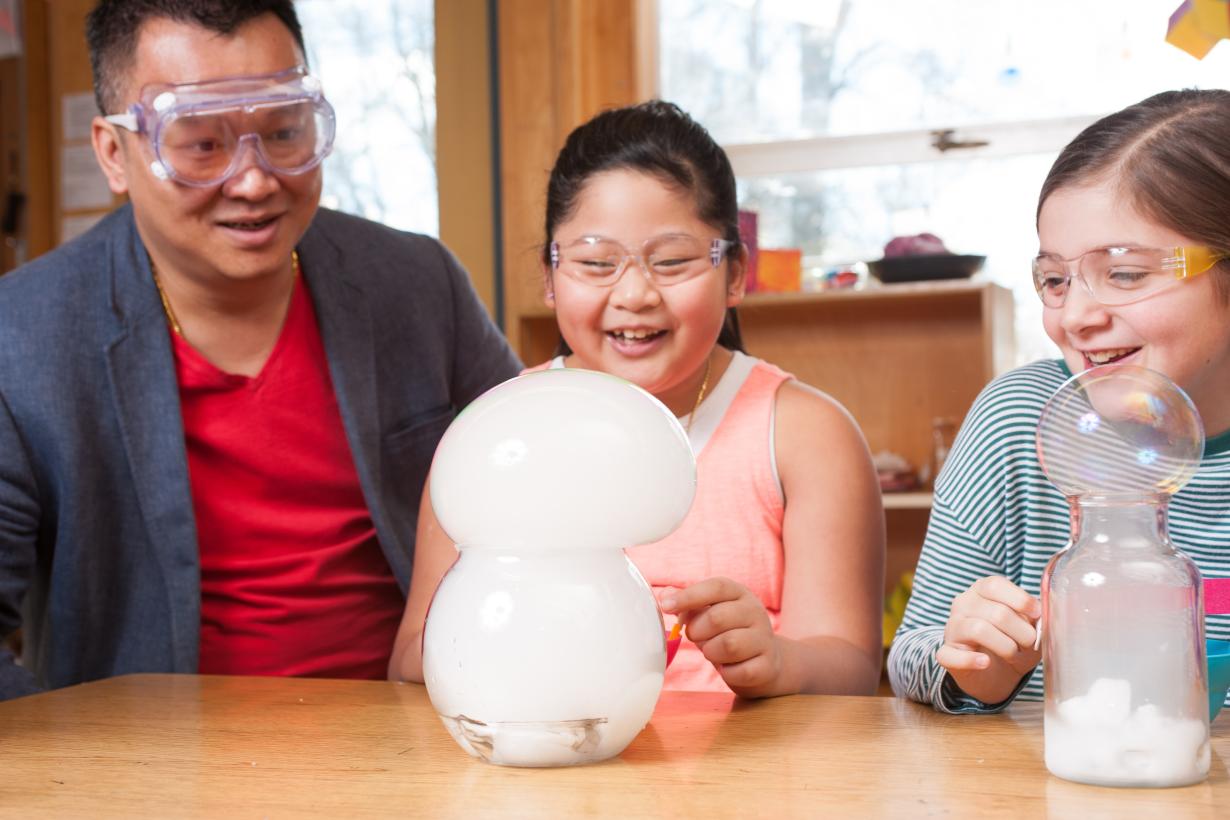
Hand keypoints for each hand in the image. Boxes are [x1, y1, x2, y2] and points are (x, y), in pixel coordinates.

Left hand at [661, 577, 781, 694]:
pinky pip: (738, 671)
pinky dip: (726, 673)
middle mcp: (755, 612)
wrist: (766, 661)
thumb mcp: (711, 613)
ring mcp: (764, 639)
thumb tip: (665, 595)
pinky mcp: (767, 666)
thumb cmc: (730, 633)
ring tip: (713, 652)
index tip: (665, 605)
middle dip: (697, 630)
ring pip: (728, 645)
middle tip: (695, 636)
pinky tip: (728, 668)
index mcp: (740, 594)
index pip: (716, 587)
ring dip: (711, 652)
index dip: (689, 596)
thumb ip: (688, 604)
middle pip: (717, 618)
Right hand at [937, 575, 1040, 703]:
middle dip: (1022, 632)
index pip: (995, 585)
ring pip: (979, 630)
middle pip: (996, 612)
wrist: (995, 672)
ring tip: (1014, 655)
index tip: (1038, 614)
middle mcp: (963, 604)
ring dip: (1006, 647)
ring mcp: (952, 628)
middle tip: (1031, 643)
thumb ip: (1036, 617)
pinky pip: (954, 655)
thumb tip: (1046, 614)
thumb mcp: (1028, 626)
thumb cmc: (1012, 641)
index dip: (1020, 599)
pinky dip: (972, 660)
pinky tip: (985, 662)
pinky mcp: (946, 652)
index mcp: (982, 590)